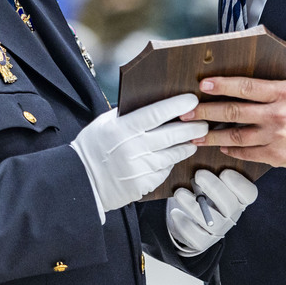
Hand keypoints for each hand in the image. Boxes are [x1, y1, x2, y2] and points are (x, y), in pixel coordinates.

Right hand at [71, 94, 206, 213]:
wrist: (81, 179)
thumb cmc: (93, 146)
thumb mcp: (105, 123)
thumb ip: (127, 114)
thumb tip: (155, 104)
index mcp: (123, 128)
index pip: (156, 113)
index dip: (177, 106)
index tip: (192, 100)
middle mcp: (133, 148)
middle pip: (171, 135)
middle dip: (192, 128)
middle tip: (204, 123)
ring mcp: (139, 168)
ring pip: (172, 155)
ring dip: (186, 146)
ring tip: (194, 140)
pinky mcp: (143, 184)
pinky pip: (164, 171)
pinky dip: (169, 163)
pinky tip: (172, 156)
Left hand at [167, 169, 257, 255]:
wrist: (188, 216)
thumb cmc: (201, 189)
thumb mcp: (209, 177)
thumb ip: (211, 168)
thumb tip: (202, 153)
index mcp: (238, 197)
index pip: (249, 193)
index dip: (239, 184)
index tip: (224, 172)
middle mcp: (232, 214)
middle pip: (230, 205)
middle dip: (214, 188)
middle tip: (199, 174)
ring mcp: (219, 229)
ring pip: (212, 221)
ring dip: (194, 206)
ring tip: (179, 193)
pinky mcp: (204, 241)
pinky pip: (197, 236)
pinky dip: (185, 224)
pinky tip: (176, 213)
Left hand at [186, 67, 285, 168]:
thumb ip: (278, 72)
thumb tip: (255, 60)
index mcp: (282, 93)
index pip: (247, 86)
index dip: (223, 85)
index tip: (203, 84)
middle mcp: (277, 115)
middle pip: (234, 113)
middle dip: (206, 112)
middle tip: (186, 113)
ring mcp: (275, 137)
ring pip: (236, 137)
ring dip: (212, 136)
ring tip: (195, 135)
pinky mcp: (276, 155)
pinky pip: (248, 153)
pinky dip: (231, 150)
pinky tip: (221, 146)